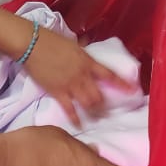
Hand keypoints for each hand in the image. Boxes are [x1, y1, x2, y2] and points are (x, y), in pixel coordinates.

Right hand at [20, 27, 136, 127]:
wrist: (32, 44)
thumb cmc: (51, 40)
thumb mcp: (72, 44)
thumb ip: (82, 54)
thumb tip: (87, 53)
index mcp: (88, 62)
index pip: (109, 75)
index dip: (122, 84)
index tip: (133, 91)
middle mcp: (83, 76)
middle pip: (99, 95)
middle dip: (104, 104)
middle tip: (106, 110)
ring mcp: (71, 85)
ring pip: (88, 104)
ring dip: (93, 111)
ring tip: (95, 117)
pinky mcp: (58, 92)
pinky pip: (70, 109)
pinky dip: (75, 118)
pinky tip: (79, 125)